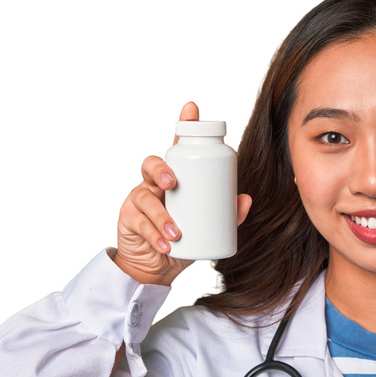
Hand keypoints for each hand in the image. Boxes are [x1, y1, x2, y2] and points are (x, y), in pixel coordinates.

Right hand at [113, 102, 251, 285]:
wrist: (157, 267)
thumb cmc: (184, 239)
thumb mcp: (207, 226)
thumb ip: (228, 214)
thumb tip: (246, 200)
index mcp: (176, 177)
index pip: (178, 148)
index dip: (183, 126)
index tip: (192, 109)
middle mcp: (155, 183)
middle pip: (152, 163)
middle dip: (161, 169)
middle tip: (173, 183)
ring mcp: (139, 199)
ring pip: (144, 196)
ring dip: (160, 214)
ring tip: (176, 231)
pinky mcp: (129, 219)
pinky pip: (139, 223)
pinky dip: (154, 235)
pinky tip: (165, 244)